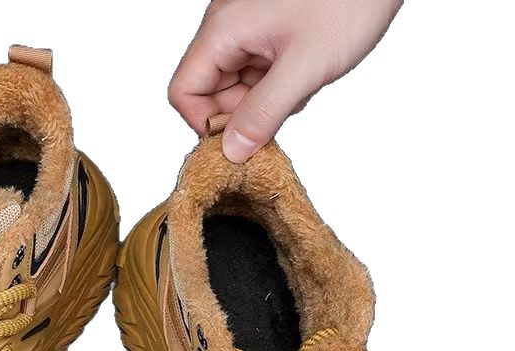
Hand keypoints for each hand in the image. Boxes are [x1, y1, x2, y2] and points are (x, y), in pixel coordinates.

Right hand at [170, 0, 402, 161]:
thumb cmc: (349, 1)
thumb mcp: (305, 67)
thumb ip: (264, 113)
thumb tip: (232, 151)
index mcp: (223, 30)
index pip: (184, 92)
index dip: (208, 123)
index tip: (243, 136)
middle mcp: (227, 26)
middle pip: (209, 91)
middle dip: (243, 112)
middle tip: (282, 109)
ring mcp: (247, 27)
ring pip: (236, 85)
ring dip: (264, 100)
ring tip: (301, 83)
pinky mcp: (268, 30)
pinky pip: (257, 71)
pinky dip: (278, 84)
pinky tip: (305, 72)